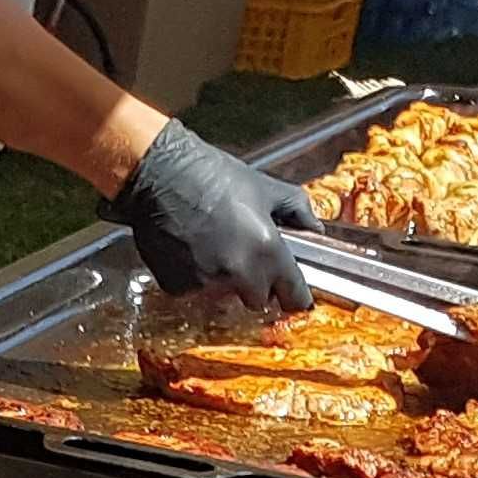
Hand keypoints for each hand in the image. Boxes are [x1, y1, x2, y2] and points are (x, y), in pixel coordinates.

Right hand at [109, 123, 316, 313]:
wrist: (162, 179)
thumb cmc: (214, 177)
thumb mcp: (266, 187)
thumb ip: (297, 211)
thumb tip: (316, 228)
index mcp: (266, 250)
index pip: (293, 293)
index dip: (297, 297)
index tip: (297, 298)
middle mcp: (237, 273)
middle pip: (258, 300)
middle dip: (258, 285)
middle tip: (251, 260)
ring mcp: (205, 284)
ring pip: (226, 297)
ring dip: (227, 282)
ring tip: (217, 248)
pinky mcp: (178, 288)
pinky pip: (197, 292)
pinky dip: (199, 278)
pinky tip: (193, 251)